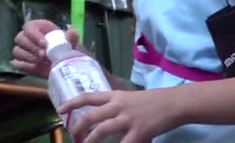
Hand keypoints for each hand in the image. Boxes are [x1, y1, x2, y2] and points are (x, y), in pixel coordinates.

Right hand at [12, 19, 83, 77]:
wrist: (64, 65)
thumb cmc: (66, 48)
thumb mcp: (72, 42)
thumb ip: (71, 37)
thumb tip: (71, 33)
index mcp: (38, 27)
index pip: (28, 27)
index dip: (34, 35)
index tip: (45, 44)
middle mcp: (27, 37)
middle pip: (20, 38)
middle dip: (32, 47)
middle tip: (45, 55)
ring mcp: (23, 50)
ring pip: (17, 51)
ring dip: (30, 57)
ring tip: (43, 62)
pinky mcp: (22, 63)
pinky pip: (17, 63)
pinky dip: (25, 65)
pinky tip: (36, 67)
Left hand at [58, 88, 180, 142]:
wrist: (174, 103)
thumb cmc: (154, 100)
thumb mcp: (131, 98)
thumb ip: (116, 105)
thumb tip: (104, 114)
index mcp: (115, 96)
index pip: (89, 97)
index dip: (72, 103)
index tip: (60, 110)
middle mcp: (118, 106)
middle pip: (90, 116)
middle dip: (78, 128)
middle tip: (73, 136)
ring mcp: (127, 119)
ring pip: (101, 131)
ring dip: (90, 140)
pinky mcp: (139, 132)